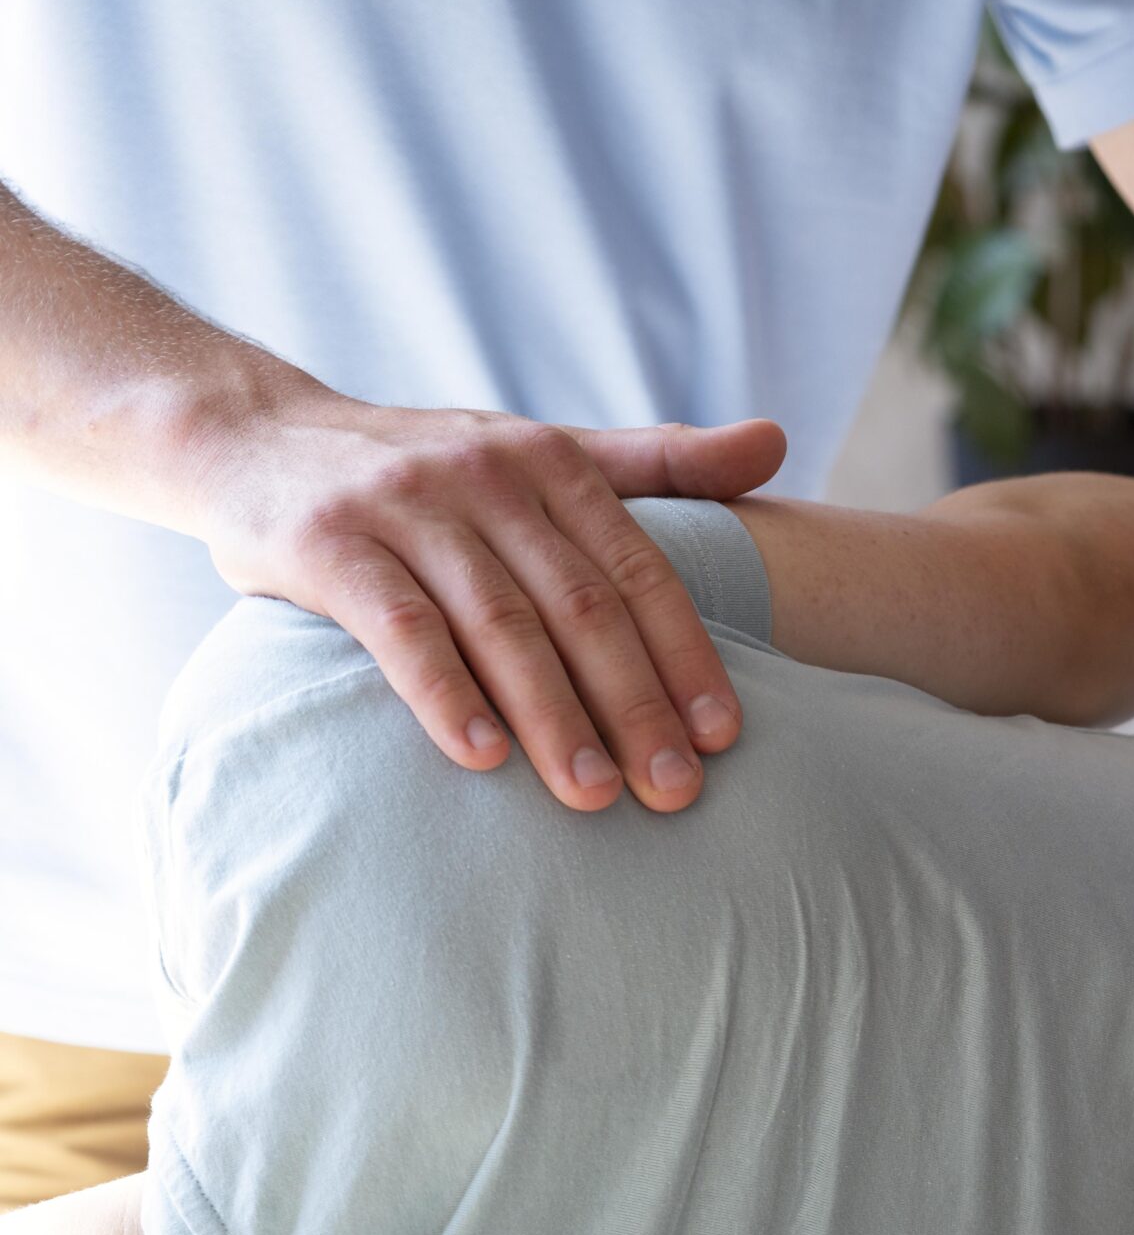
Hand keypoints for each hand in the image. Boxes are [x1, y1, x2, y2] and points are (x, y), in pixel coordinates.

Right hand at [191, 391, 787, 809]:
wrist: (255, 437)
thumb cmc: (428, 466)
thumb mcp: (544, 449)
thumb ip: (660, 461)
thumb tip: (777, 444)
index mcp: (552, 463)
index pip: (639, 572)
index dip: (686, 656)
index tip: (725, 737)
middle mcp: (487, 476)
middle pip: (582, 607)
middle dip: (635, 705)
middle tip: (676, 792)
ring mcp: (405, 507)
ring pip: (501, 624)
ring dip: (554, 717)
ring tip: (597, 797)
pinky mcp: (327, 544)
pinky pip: (397, 627)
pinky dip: (443, 693)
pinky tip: (481, 757)